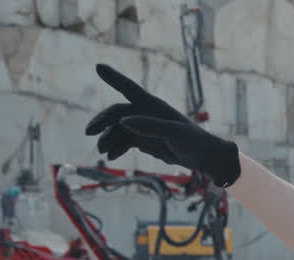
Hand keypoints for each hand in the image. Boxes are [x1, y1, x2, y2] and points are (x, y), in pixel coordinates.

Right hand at [85, 64, 240, 186]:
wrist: (204, 158)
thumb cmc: (194, 142)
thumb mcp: (174, 133)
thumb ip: (150, 126)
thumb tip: (123, 121)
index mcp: (153, 106)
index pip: (130, 89)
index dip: (114, 78)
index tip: (98, 66)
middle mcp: (145, 113)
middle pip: (116, 113)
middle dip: (102, 121)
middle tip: (89, 132)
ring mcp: (143, 127)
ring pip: (118, 130)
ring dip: (108, 139)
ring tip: (104, 152)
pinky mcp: (143, 140)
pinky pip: (123, 142)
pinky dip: (116, 148)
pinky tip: (112, 156)